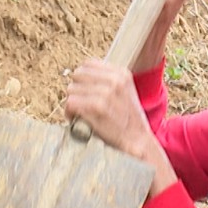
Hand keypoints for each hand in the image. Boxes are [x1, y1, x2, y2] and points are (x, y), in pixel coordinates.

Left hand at [65, 59, 177, 196]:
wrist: (137, 143)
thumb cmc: (127, 122)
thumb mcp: (124, 93)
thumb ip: (107, 82)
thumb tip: (79, 76)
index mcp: (122, 73)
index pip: (88, 65)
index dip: (82, 79)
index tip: (85, 93)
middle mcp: (115, 80)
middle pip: (77, 76)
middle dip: (76, 91)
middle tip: (82, 106)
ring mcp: (106, 93)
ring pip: (71, 90)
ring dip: (72, 103)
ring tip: (81, 115)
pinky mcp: (97, 107)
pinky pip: (70, 103)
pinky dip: (69, 113)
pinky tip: (77, 121)